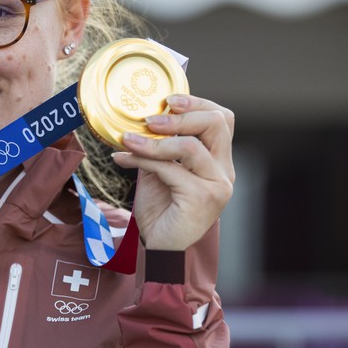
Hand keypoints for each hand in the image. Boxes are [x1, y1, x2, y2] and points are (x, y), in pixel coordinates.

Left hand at [112, 94, 234, 250]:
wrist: (161, 247)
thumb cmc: (161, 208)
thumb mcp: (160, 169)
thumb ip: (159, 146)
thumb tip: (138, 119)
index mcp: (218, 159)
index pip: (222, 119)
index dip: (198, 103)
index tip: (168, 100)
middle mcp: (224, 170)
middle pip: (217, 124)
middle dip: (180, 116)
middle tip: (148, 120)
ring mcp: (217, 185)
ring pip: (192, 147)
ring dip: (155, 141)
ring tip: (128, 140)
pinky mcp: (202, 199)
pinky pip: (171, 170)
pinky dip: (143, 161)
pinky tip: (122, 159)